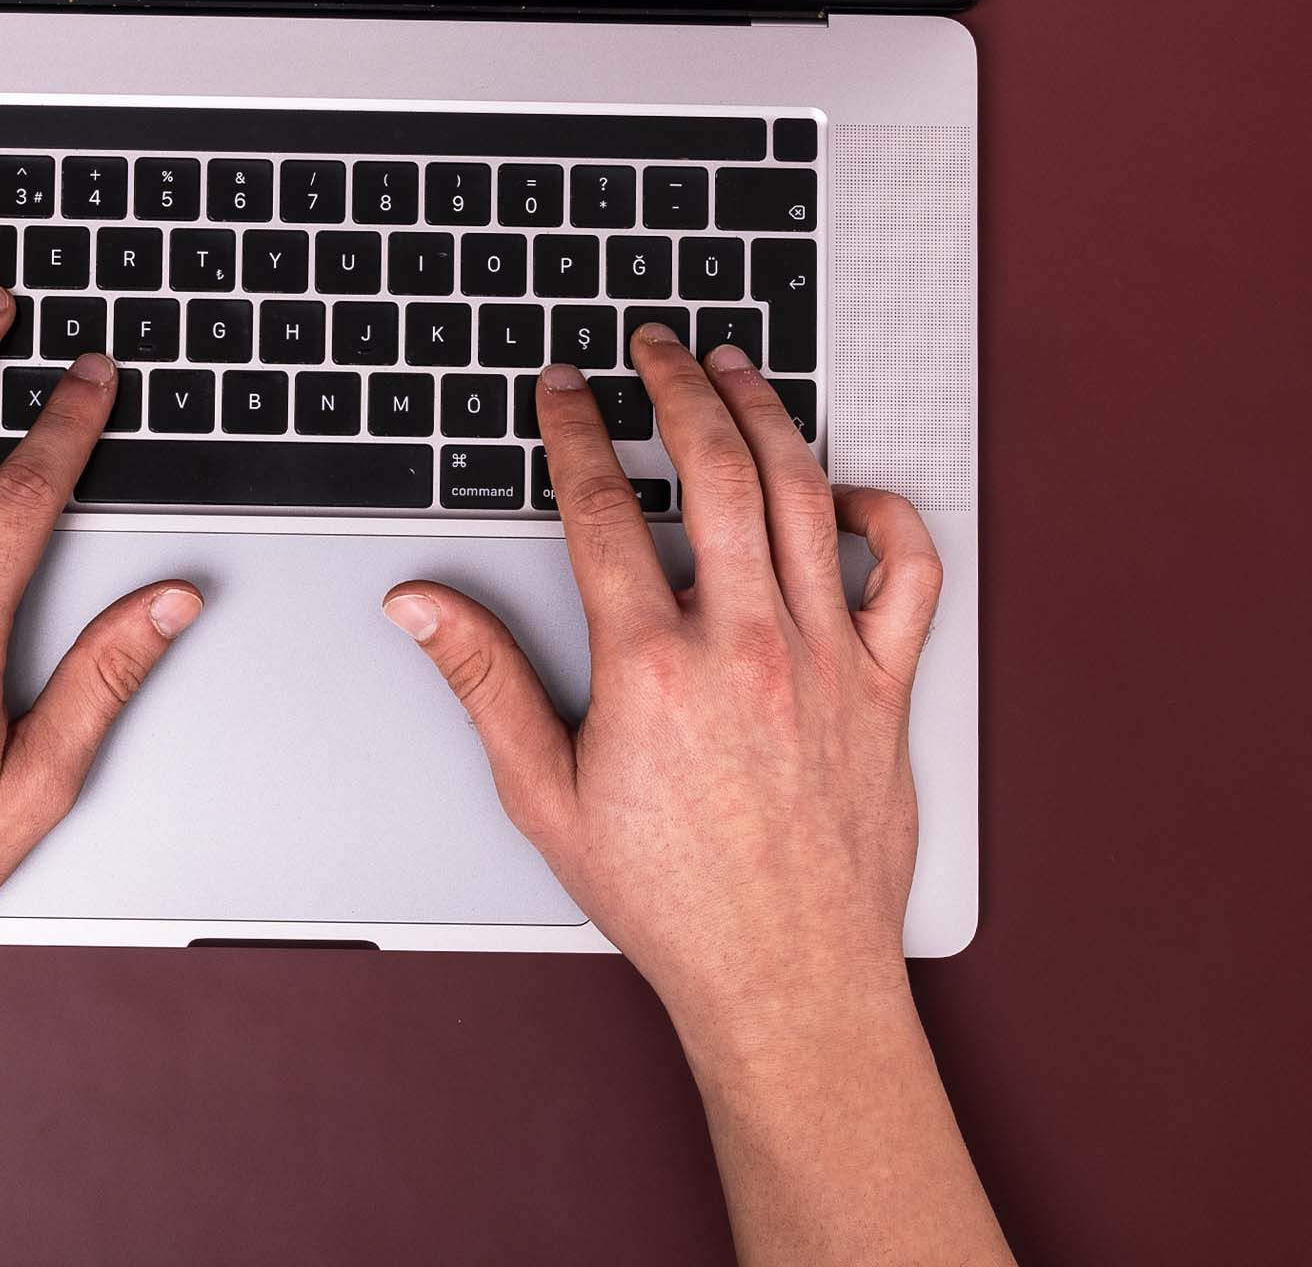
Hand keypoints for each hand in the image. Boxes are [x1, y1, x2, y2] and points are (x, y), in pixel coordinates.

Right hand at [383, 326, 940, 1058]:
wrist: (787, 980)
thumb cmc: (671, 899)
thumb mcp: (544, 793)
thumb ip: (483, 682)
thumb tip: (422, 607)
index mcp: (654, 666)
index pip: (601, 508)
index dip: (574, 429)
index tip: (564, 389)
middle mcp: (747, 644)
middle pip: (714, 469)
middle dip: (676, 387)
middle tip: (654, 348)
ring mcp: (827, 657)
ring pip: (804, 493)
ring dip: (766, 415)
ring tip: (736, 370)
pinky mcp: (886, 685)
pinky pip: (907, 572)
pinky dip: (883, 514)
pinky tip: (844, 489)